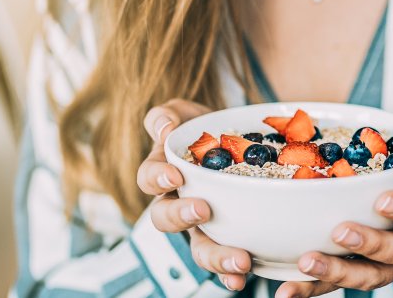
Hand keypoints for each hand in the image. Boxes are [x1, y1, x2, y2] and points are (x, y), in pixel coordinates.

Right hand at [137, 99, 252, 290]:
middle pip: (166, 219)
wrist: (238, 142)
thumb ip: (168, 116)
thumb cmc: (204, 129)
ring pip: (198, 247)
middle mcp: (178, 204)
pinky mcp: (228, 238)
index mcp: (163, 173)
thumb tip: (163, 128)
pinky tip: (243, 278)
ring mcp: (203, 226)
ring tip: (239, 260)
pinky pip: (225, 262)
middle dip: (182, 218)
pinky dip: (231, 274)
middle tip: (203, 210)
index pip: (148, 178)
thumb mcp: (186, 115)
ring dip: (215, 257)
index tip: (175, 175)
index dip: (156, 178)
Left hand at [277, 116, 392, 297]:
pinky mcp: (360, 273)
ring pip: (367, 276)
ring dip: (336, 274)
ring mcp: (387, 264)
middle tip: (340, 232)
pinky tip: (288, 291)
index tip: (382, 201)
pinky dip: (312, 290)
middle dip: (369, 245)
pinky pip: (337, 286)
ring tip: (306, 264)